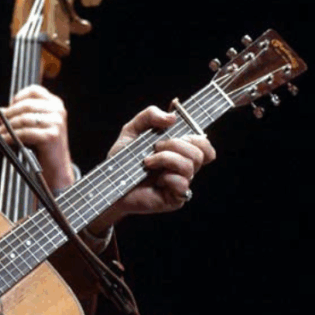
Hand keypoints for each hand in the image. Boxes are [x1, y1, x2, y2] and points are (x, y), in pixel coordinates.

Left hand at [0, 85, 75, 190]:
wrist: (57, 167)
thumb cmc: (44, 146)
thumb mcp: (33, 126)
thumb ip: (19, 115)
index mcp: (55, 104)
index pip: (33, 91)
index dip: (17, 98)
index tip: (7, 108)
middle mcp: (58, 111)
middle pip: (25, 105)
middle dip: (8, 114)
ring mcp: (56, 122)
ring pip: (23, 118)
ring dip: (7, 126)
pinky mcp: (51, 135)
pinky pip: (25, 132)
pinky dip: (11, 136)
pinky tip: (5, 139)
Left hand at [100, 106, 215, 223]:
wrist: (110, 183)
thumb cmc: (123, 159)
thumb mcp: (132, 130)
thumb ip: (150, 115)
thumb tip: (172, 117)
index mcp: (180, 151)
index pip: (204, 145)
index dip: (198, 138)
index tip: (178, 133)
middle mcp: (184, 167)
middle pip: (200, 153)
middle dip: (176, 144)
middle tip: (155, 147)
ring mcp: (181, 183)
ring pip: (190, 166)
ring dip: (166, 159)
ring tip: (147, 162)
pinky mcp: (175, 198)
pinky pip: (183, 184)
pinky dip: (167, 178)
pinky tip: (156, 180)